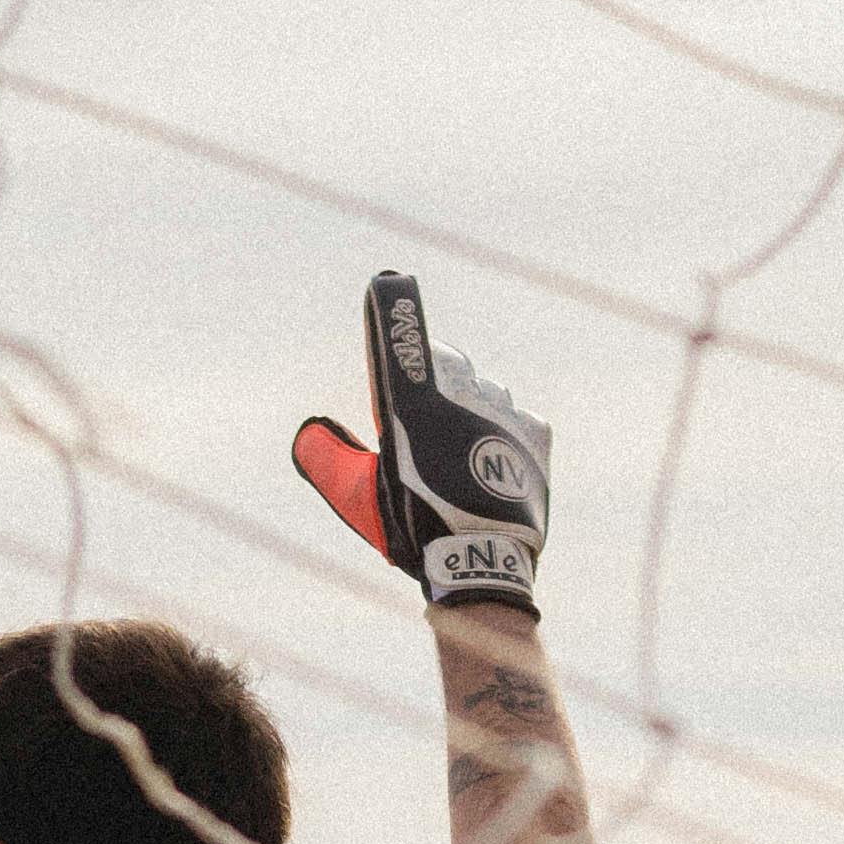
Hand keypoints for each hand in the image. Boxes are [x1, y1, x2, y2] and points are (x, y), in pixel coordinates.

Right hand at [291, 270, 551, 613]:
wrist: (482, 564)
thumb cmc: (414, 529)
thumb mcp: (358, 499)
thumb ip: (328, 459)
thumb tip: (309, 430)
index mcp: (411, 407)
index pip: (398, 343)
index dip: (392, 310)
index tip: (388, 280)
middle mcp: (460, 397)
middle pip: (443, 361)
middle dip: (430, 379)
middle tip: (421, 427)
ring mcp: (501, 411)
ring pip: (482, 388)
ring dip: (469, 406)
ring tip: (458, 453)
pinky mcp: (534, 433)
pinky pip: (517, 414)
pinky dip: (502, 430)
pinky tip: (491, 461)